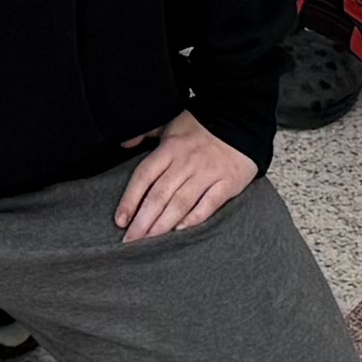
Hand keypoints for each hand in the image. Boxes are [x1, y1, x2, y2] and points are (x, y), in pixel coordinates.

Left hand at [111, 105, 256, 244]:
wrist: (241, 119)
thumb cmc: (202, 126)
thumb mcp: (170, 124)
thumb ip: (146, 134)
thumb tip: (124, 143)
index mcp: (170, 148)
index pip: (144, 176)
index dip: (130, 200)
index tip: (120, 220)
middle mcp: (186, 162)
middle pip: (160, 195)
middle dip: (143, 221)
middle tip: (131, 241)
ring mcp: (207, 173)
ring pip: (181, 203)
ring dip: (163, 225)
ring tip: (150, 243)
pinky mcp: (227, 183)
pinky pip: (208, 205)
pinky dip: (194, 219)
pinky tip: (180, 231)